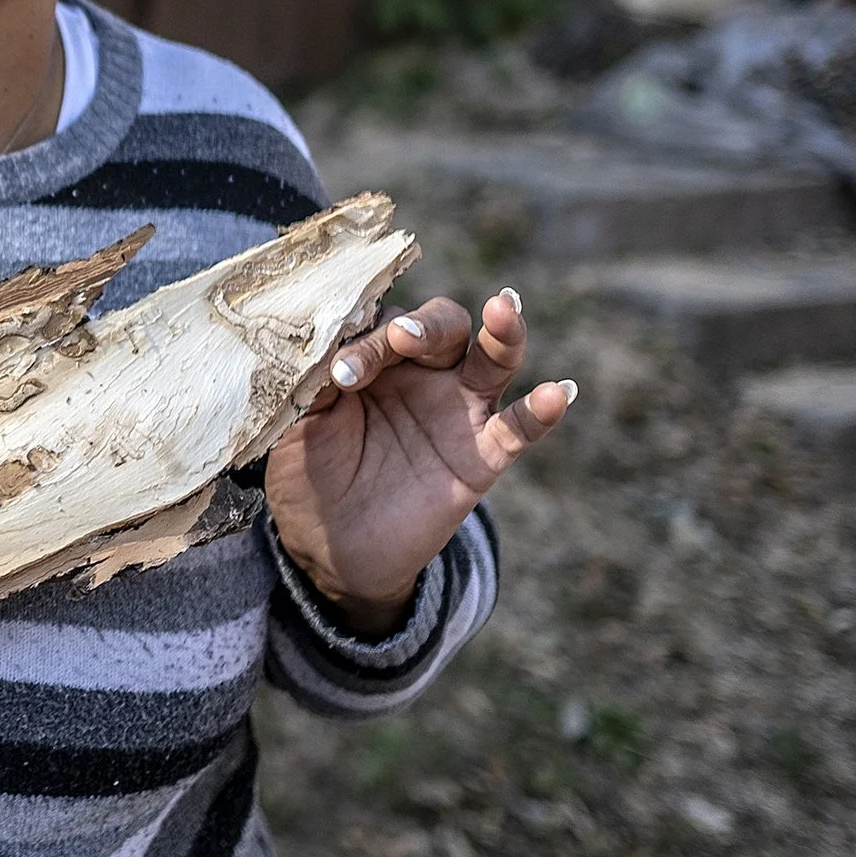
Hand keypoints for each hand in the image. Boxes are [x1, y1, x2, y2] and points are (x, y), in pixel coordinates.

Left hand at [265, 288, 573, 636]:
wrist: (332, 547)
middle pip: (442, 326)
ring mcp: (456, 411)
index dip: (364, 341)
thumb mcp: (297, 427)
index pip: (380, 326)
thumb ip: (312, 385)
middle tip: (404, 338)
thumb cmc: (310, 474)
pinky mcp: (481, 456)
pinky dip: (540, 411)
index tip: (340, 374)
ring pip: (492, 359)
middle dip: (425, 325)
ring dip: (502, 333)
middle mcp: (420, 374)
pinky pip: (518, 429)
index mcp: (373, 359)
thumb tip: (323, 350)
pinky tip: (558, 392)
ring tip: (503, 309)